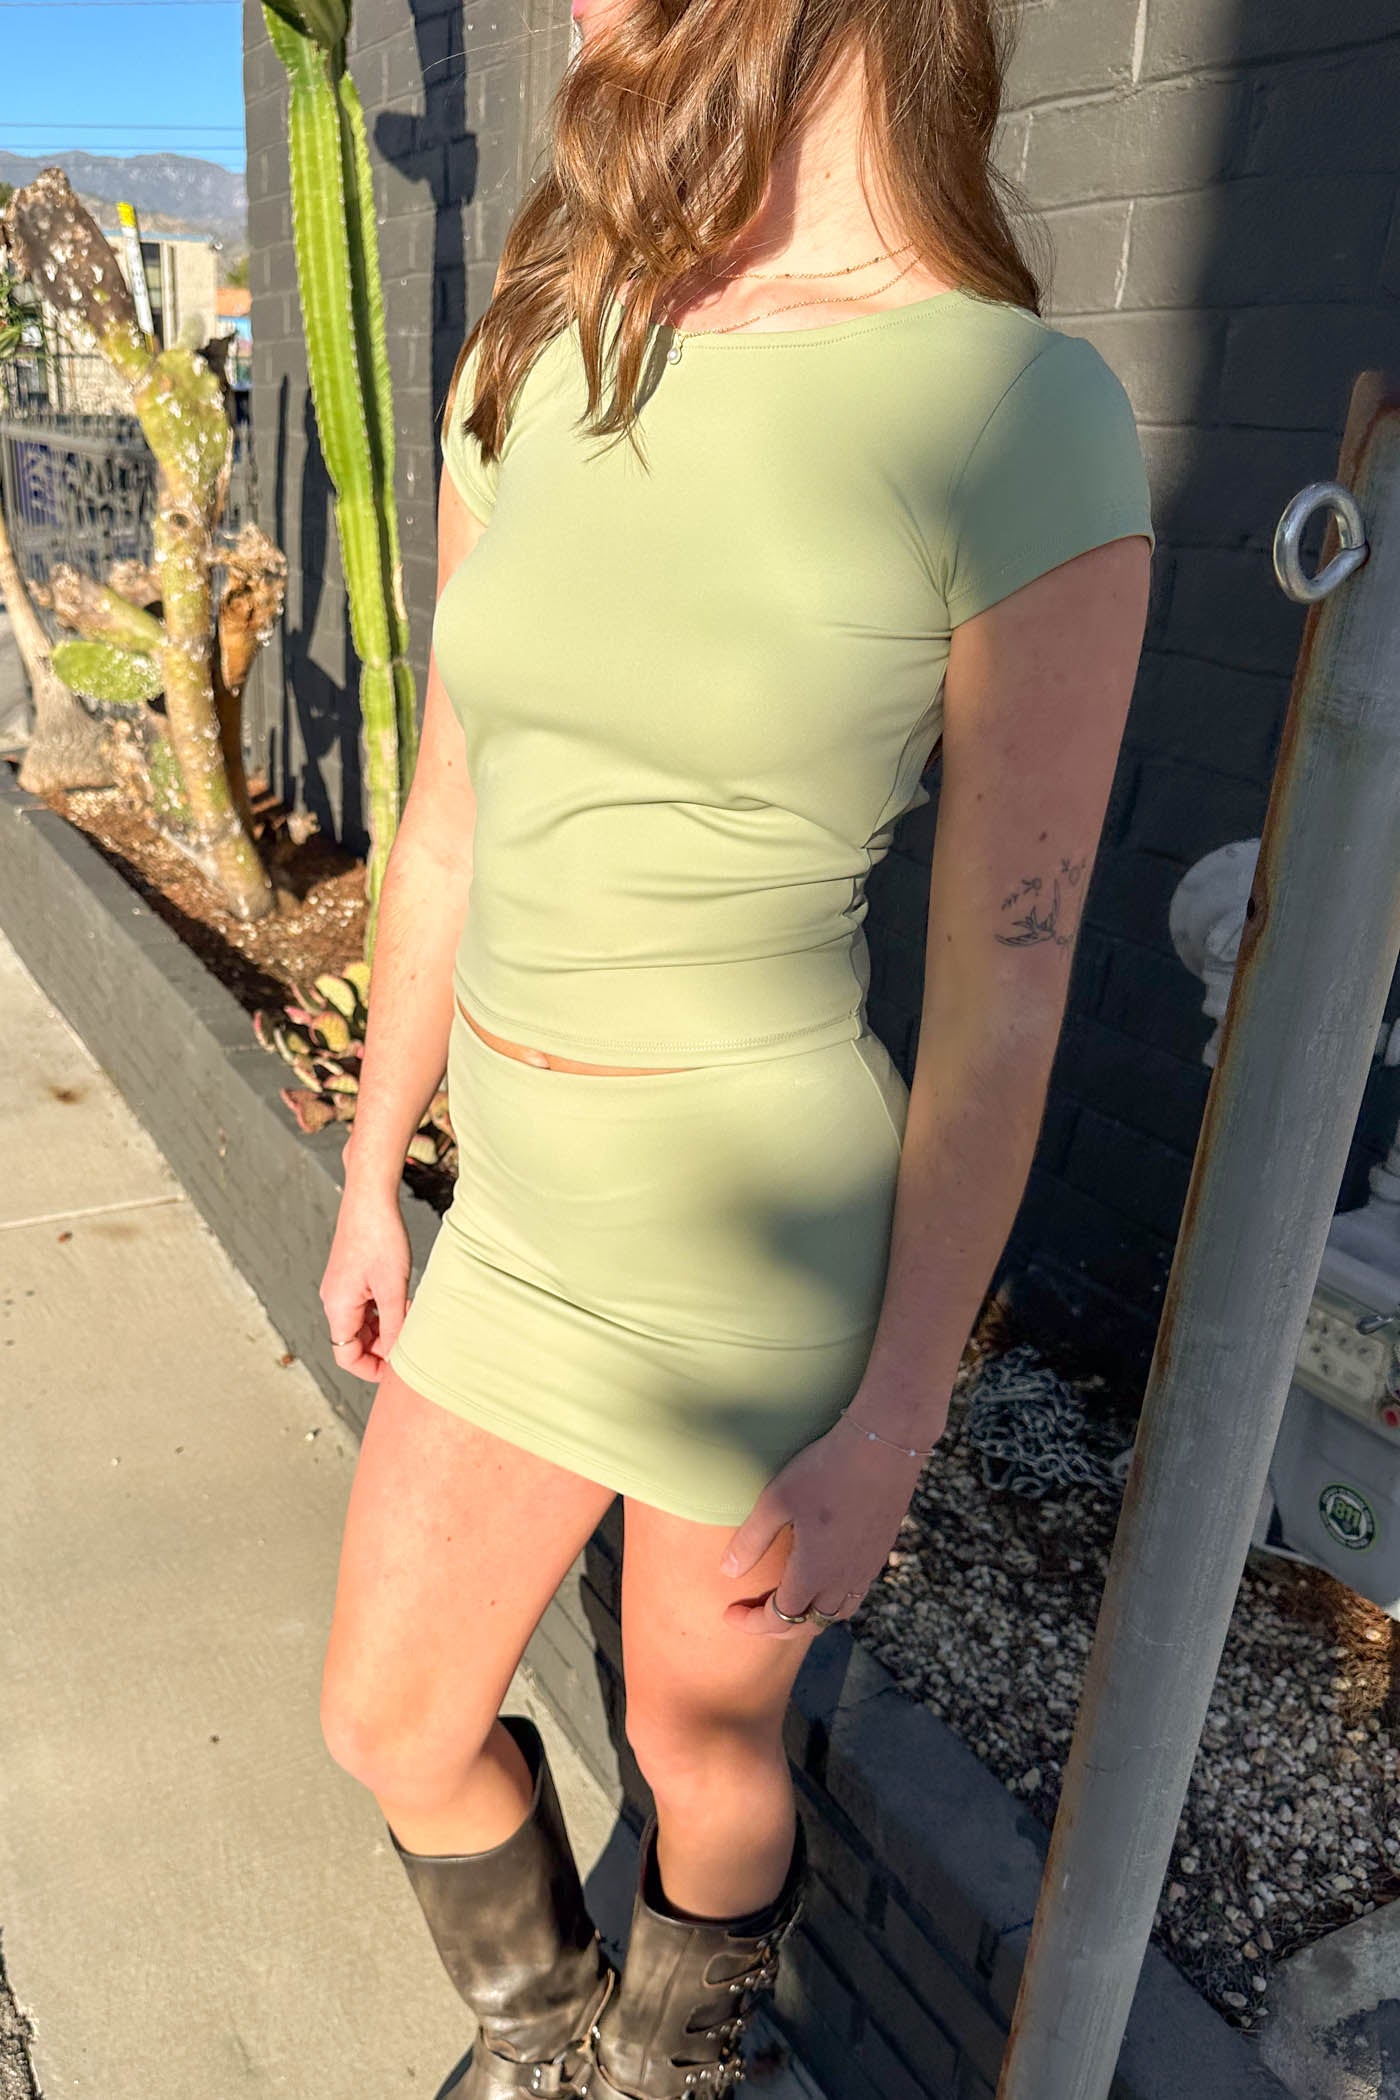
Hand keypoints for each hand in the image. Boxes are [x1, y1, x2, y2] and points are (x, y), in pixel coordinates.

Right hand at [319, 1186, 411, 1381]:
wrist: (370, 1196)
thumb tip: (397, 1356)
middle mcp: (334, 1300)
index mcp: (338, 1308)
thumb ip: (395, 1326)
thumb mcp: (394, 1288)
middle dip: (385, 1344)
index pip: (347, 1356)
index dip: (372, 1369)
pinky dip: (385, 1307)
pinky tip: (404, 1295)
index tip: (398, 1369)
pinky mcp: (351, 1275)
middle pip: (356, 1341)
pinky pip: (366, 1304)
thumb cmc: (381, 1237)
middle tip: (413, 1330)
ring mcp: (341, 1288)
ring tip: (411, 1308)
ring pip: (364, 1322)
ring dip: (388, 1324)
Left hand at [719, 1410, 940, 1638]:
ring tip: (785, 1601)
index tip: (728, 1613)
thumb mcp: (776, 1501)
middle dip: (776, 1626)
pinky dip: (833, 1601)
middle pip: (808, 1623)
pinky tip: (821, 1578)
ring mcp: (866, 1568)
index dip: (751, 1623)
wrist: (884, 1445)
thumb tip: (727, 1572)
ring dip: (807, 1616)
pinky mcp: (879, 1552)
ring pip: (836, 1613)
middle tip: (751, 1612)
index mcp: (815, 1572)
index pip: (780, 1618)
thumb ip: (751, 1541)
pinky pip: (855, 1594)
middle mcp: (844, 1580)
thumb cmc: (825, 1470)